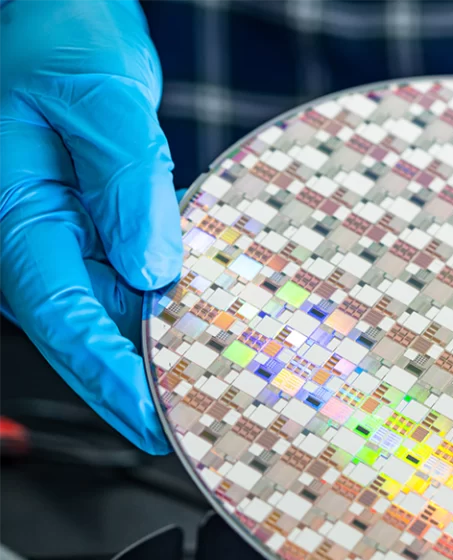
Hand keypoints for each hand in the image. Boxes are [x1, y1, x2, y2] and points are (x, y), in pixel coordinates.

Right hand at [0, 0, 181, 453]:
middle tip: (206, 413)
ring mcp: (65, 233)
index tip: (155, 418)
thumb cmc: (59, 37)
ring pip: (117, 306)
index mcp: (14, 218)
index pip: (62, 317)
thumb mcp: (100, 99)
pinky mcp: (95, 221)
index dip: (110, 376)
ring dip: (166, 337)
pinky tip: (213, 310)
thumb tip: (154, 271)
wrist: (58, 12)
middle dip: (144, 374)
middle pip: (91, 326)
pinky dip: (171, 292)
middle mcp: (34, 236)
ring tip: (225, 375)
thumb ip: (127, 186)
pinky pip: (133, 271)